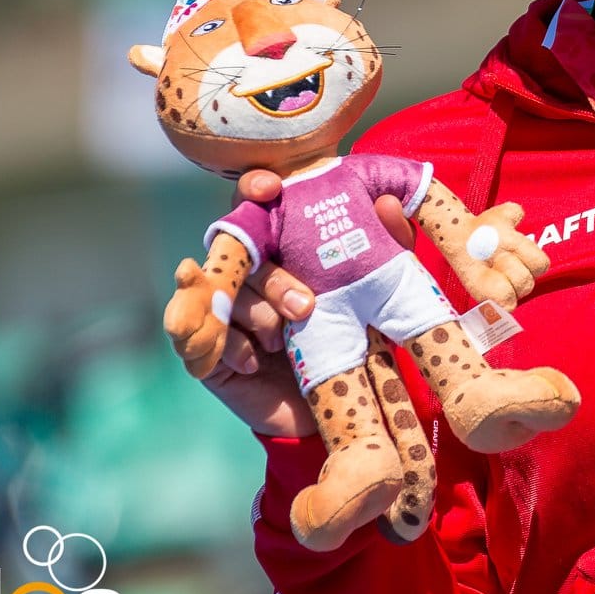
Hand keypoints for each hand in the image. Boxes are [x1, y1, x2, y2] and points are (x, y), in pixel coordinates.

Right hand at [174, 169, 414, 437]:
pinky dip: (232, 346)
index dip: (255, 187)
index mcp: (280, 244)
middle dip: (273, 278)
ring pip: (226, 290)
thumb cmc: (355, 335)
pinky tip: (254, 361)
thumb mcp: (378, 291)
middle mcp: (248, 267)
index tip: (268, 187)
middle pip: (240, 248)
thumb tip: (389, 201)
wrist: (330, 406)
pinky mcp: (208, 345)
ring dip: (261, 314)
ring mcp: (223, 305)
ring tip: (285, 341)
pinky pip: (205, 334)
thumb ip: (388, 245)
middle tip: (304, 307)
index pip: (257, 202)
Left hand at [453, 202, 549, 307]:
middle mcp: (523, 276)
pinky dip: (494, 294)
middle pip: (526, 282)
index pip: (540, 266)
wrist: (465, 237)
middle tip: (494, 253)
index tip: (509, 245)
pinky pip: (504, 306)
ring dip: (498, 275)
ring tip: (487, 263)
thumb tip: (519, 215)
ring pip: (513, 293)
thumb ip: (514, 212)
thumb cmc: (487, 227)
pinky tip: (484, 277)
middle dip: (508, 265)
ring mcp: (509, 291)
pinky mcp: (494, 301)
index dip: (525, 257)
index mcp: (530, 258)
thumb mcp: (503, 214)